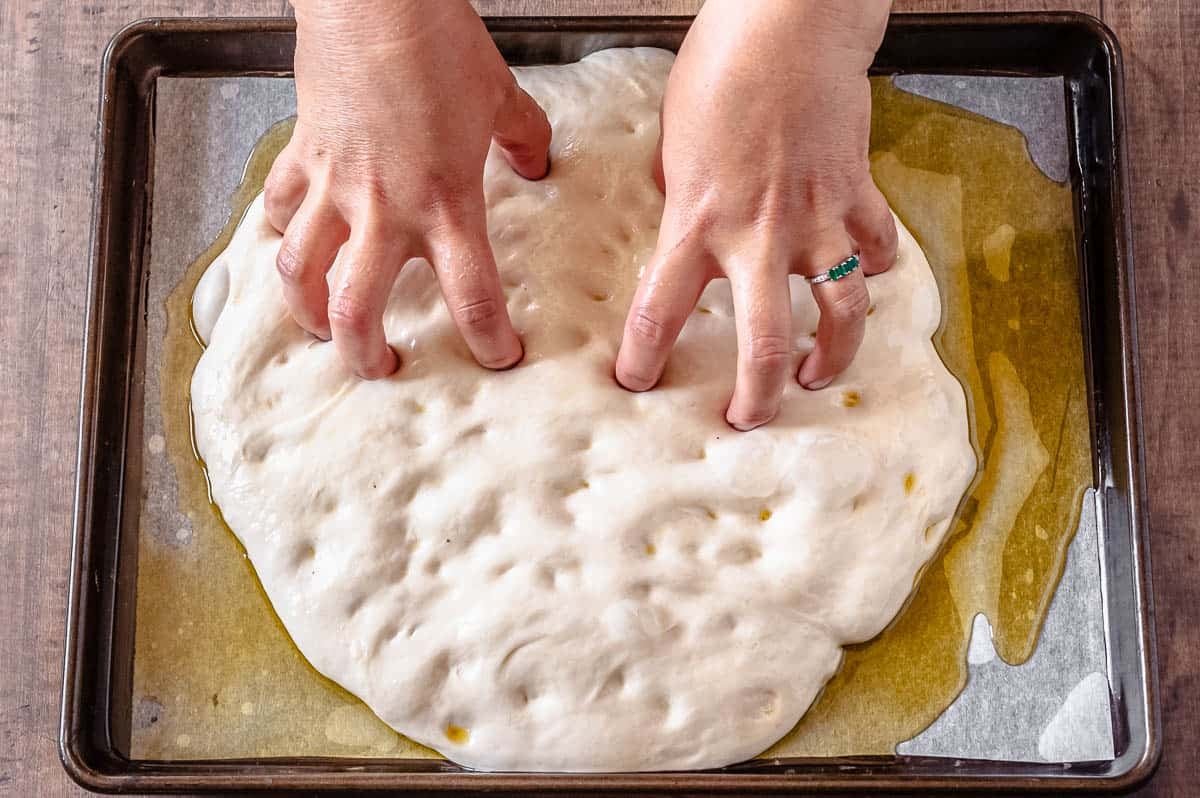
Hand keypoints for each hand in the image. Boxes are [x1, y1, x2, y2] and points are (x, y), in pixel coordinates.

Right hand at [264, 0, 550, 377]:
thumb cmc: (438, 44)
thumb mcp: (500, 97)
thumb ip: (525, 139)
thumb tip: (536, 163)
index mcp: (446, 203)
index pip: (472, 295)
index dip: (488, 339)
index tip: (500, 358)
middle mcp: (385, 208)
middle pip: (358, 308)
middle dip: (365, 353)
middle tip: (382, 366)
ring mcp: (334, 186)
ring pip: (299, 271)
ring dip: (306, 310)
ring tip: (321, 327)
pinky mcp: (301, 156)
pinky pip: (279, 208)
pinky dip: (280, 231)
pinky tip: (290, 243)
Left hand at [615, 0, 896, 429]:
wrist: (789, 24)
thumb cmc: (720, 69)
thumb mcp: (674, 140)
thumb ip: (680, 193)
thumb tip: (684, 214)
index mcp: (695, 223)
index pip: (657, 312)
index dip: (643, 360)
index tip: (635, 383)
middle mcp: (757, 237)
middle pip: (763, 346)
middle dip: (755, 398)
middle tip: (745, 420)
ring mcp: (815, 220)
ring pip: (840, 314)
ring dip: (833, 355)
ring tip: (818, 376)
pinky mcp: (857, 194)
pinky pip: (877, 247)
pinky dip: (875, 266)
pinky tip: (866, 276)